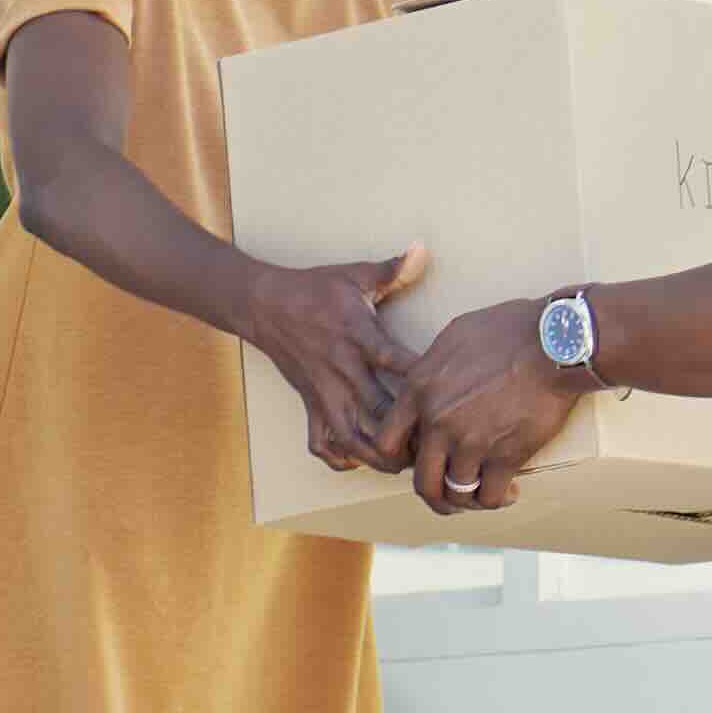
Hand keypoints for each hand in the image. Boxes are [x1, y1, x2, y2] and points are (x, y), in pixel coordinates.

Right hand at [253, 243, 429, 471]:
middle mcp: (341, 369)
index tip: (447, 392)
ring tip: (405, 463)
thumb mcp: (354, 275)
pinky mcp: (311, 404)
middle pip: (378, 411)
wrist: (263, 304)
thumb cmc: (314, 290)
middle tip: (437, 441)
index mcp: (357, 335)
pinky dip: (340, 459)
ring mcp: (324, 391)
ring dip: (378, 456)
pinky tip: (363, 461)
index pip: (393, 360)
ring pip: (351, 438)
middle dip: (408, 431)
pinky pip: (321, 442)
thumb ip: (392, 269)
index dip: (420, 378)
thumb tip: (422, 249)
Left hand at [392, 300, 592, 517]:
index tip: (418, 459)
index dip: (400, 460)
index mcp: (419, 391)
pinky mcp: (505, 457)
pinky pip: (490, 498)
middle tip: (449, 491)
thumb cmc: (508, 330)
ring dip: (469, 499)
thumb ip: (433, 368)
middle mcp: (438, 422)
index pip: (387, 443)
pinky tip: (510, 491)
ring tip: (482, 491)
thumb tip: (429, 383)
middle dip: (435, 493)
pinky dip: (499, 500)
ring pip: (455, 494)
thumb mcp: (454, 336)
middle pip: (422, 481)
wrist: (554, 343)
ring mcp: (470, 443)